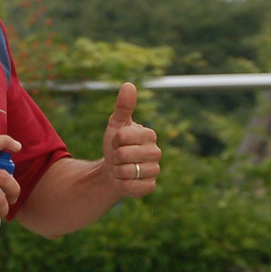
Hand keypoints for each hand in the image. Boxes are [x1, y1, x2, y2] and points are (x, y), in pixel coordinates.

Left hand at [104, 83, 159, 197]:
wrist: (114, 169)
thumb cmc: (116, 145)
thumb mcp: (116, 124)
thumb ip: (123, 106)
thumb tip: (129, 85)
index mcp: (149, 134)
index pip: (122, 136)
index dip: (113, 140)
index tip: (117, 141)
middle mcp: (156, 152)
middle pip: (122, 155)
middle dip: (114, 157)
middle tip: (118, 157)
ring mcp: (155, 170)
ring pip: (126, 171)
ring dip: (117, 171)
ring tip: (121, 168)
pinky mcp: (150, 186)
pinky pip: (130, 186)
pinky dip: (121, 184)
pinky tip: (124, 180)